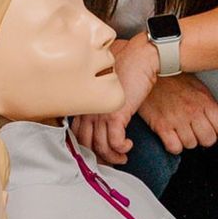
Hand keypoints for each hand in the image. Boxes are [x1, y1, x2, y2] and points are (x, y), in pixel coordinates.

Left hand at [70, 35, 159, 165]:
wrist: (140, 57)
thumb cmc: (126, 67)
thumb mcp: (107, 87)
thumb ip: (100, 101)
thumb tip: (102, 118)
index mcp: (84, 103)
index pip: (77, 134)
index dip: (87, 149)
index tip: (97, 155)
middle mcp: (88, 110)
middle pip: (86, 144)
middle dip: (99, 157)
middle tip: (110, 161)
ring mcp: (100, 113)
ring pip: (101, 146)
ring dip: (113, 156)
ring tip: (122, 157)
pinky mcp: (116, 115)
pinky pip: (115, 142)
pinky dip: (121, 148)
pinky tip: (128, 146)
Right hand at [136, 73, 217, 155]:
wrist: (148, 73)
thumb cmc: (174, 80)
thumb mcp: (198, 88)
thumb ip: (213, 106)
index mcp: (205, 101)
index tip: (213, 130)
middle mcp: (193, 111)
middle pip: (209, 139)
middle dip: (204, 139)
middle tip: (197, 132)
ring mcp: (176, 119)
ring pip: (191, 145)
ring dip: (187, 141)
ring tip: (182, 132)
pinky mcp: (161, 125)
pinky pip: (174, 147)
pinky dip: (174, 146)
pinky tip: (171, 137)